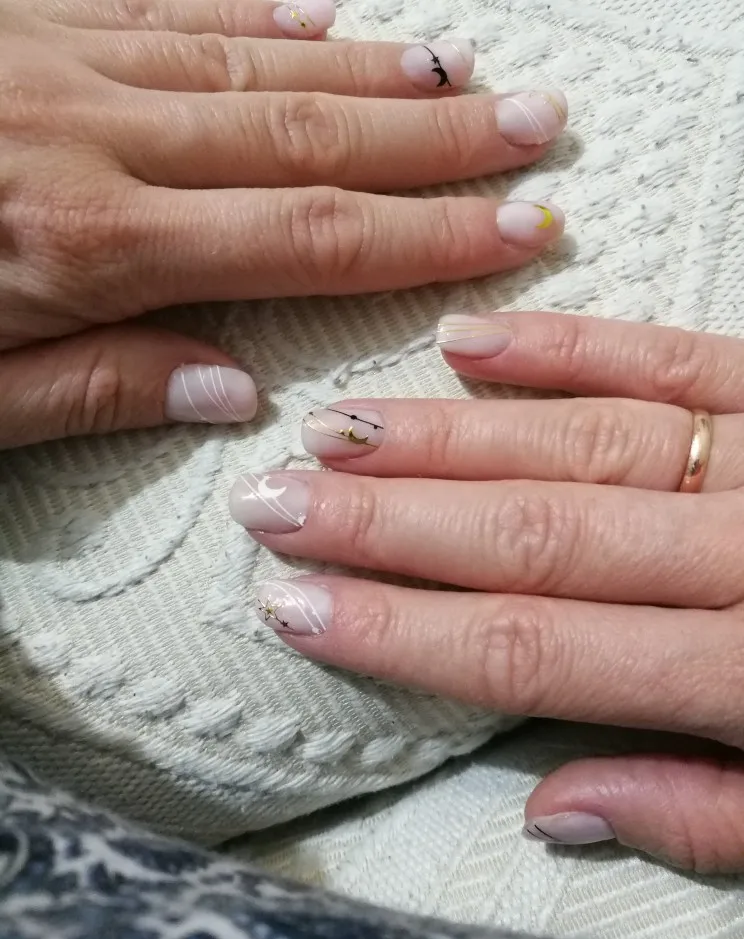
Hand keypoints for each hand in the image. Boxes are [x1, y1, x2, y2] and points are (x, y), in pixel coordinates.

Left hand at [0, 0, 566, 446]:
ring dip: (368, 71)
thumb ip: (102, 390)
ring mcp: (56, 62)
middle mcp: (92, 139)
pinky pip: (162, 4)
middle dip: (433, 139)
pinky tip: (322, 14)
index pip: (306, 241)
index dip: (424, 237)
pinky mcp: (23, 23)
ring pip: (250, 61)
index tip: (512, 229)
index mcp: (89, 247)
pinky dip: (255, 12)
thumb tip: (234, 396)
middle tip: (533, 124)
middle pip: (304, 138)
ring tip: (461, 75)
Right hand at [230, 312, 743, 872]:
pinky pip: (672, 354)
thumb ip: (707, 814)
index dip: (405, 629)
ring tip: (335, 430)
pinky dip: (567, 343)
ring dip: (446, 436)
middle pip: (535, 535)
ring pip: (580, 441)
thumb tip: (550, 805)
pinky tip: (470, 344)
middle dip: (388, 521)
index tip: (295, 606)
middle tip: (273, 501)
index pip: (540, 648)